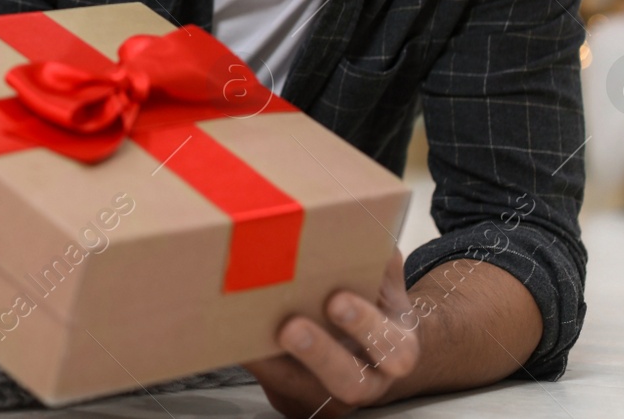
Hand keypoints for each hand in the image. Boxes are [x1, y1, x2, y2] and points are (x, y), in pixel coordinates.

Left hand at [244, 253, 419, 416]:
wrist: (366, 353)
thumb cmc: (374, 310)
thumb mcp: (387, 285)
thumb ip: (381, 261)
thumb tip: (365, 225)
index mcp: (395, 350)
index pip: (392, 350)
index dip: (366, 326)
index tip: (336, 299)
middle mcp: (365, 382)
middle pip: (348, 381)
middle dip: (319, 353)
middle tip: (290, 326)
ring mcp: (326, 396)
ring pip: (300, 388)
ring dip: (271, 360)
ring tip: (245, 329)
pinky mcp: (291, 399)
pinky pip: (270, 384)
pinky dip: (250, 358)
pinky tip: (228, 334)